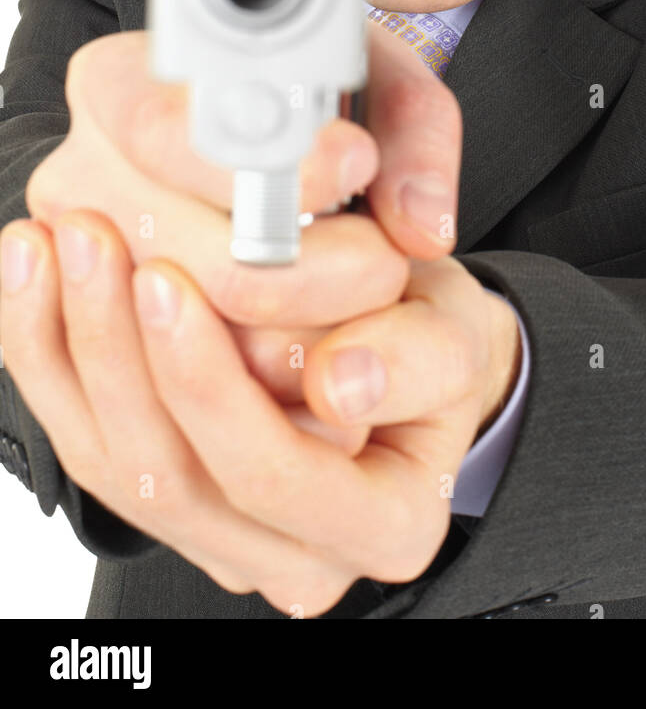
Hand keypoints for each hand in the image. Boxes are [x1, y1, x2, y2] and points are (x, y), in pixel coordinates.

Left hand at [0, 205, 518, 613]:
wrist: (405, 345)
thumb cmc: (428, 336)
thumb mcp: (457, 329)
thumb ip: (420, 356)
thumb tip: (344, 384)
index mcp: (385, 524)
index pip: (274, 473)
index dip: (211, 384)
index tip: (174, 279)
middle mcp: (294, 553)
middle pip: (173, 476)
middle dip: (120, 350)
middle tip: (99, 241)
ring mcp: (218, 533)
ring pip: (112, 461)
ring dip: (72, 342)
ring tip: (62, 238)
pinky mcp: (163, 490)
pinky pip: (82, 436)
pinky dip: (45, 348)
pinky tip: (35, 268)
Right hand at [21, 19, 459, 347]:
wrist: (273, 165)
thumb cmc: (316, 114)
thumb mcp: (375, 85)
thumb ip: (414, 139)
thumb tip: (419, 225)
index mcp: (115, 88)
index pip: (168, 133)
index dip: (273, 161)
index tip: (356, 164)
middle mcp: (80, 183)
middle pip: (212, 267)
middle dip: (330, 275)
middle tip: (388, 256)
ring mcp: (92, 281)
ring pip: (224, 347)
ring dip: (321, 331)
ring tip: (359, 283)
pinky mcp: (118, 353)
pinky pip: (217, 392)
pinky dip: (293, 373)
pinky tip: (325, 328)